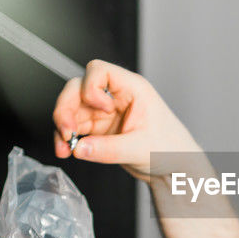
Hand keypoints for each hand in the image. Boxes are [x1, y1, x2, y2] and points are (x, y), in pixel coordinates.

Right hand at [52, 59, 201, 182]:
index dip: (90, 87)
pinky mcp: (99, 128)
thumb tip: (78, 148)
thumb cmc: (169, 149)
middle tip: (66, 132)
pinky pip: (74, 126)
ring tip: (64, 149)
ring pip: (72, 108)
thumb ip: (108, 149)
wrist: (175, 167)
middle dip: (66, 108)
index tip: (100, 110)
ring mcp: (105, 112)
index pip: (99, 70)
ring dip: (62, 126)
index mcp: (132, 89)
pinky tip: (67, 151)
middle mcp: (115, 96)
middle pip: (78, 88)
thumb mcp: (140, 149)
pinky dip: (66, 138)